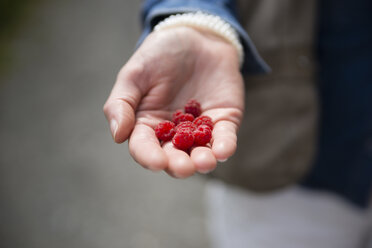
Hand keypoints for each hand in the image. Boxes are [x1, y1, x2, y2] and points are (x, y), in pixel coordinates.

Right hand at [103, 26, 243, 177]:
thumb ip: (122, 103)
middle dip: (179, 165)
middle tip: (184, 167)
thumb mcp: (134, 74)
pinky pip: (225, 137)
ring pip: (200, 152)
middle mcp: (173, 133)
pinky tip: (223, 151)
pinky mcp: (223, 120)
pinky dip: (225, 146)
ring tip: (204, 161)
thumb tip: (117, 135)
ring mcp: (199, 129)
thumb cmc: (160, 55)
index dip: (149, 157)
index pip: (145, 147)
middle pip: (174, 157)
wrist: (196, 37)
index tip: (156, 162)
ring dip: (203, 161)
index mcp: (147, 125)